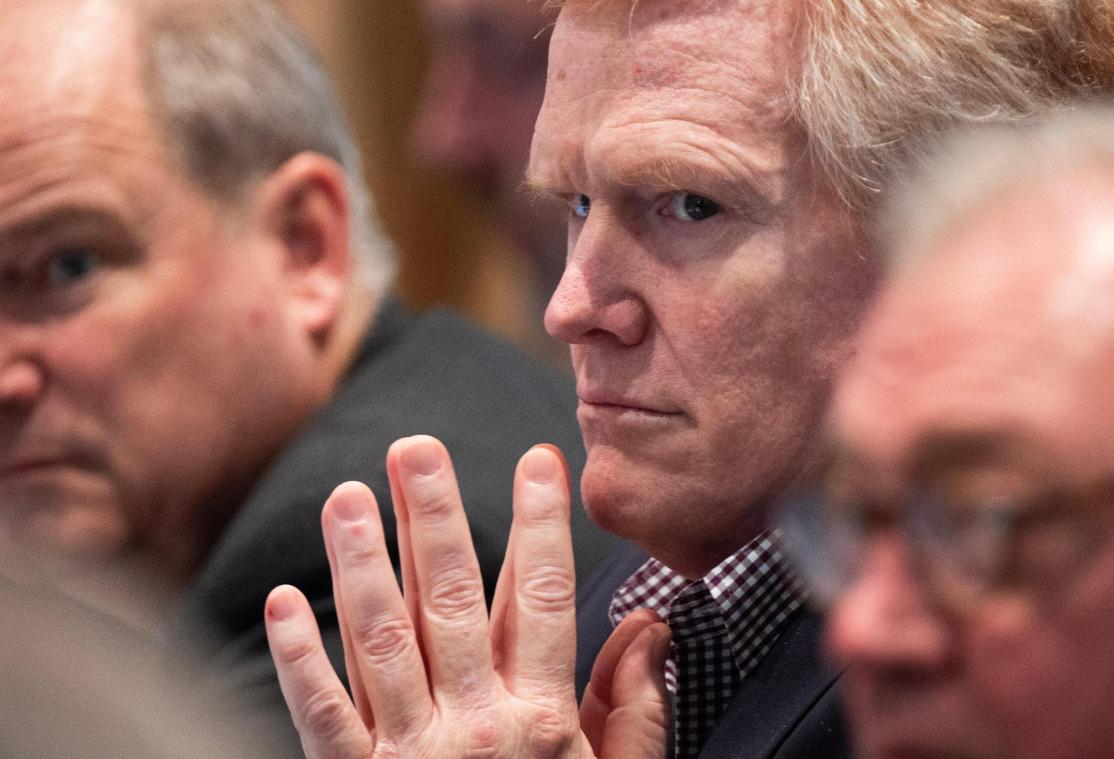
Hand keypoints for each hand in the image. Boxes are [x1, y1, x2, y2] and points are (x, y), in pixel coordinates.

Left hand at [265, 435, 669, 758]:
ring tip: (347, 496)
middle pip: (450, 602)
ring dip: (361, 563)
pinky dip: (298, 660)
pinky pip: (321, 718)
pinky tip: (281, 603)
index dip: (541, 524)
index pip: (541, 599)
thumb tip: (650, 625)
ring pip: (380, 641)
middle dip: (434, 518)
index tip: (539, 461)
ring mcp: (409, 755)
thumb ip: (635, 710)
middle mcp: (474, 727)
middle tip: (416, 449)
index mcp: (540, 721)